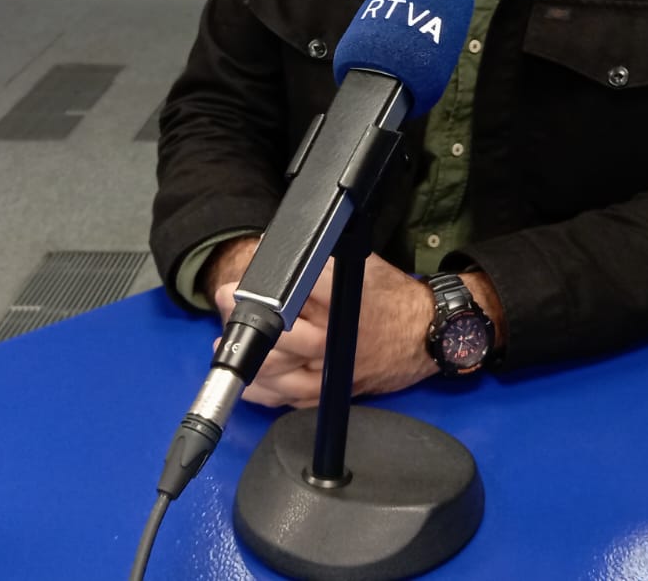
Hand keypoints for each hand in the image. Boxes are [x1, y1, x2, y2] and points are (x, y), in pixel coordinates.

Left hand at [213, 254, 437, 408]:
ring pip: (277, 370)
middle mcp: (333, 336)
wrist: (423, 335)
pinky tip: (248, 379)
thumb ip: (318, 259)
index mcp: (339, 299)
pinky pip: (288, 399)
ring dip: (246, 357)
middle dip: (244, 320)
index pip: (290, 291)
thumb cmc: (390, 296)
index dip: (258, 288)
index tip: (236, 285)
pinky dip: (263, 391)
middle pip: (277, 334)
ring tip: (225, 343)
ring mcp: (330, 368)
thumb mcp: (360, 263)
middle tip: (226, 305)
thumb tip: (271, 248)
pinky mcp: (330, 391)